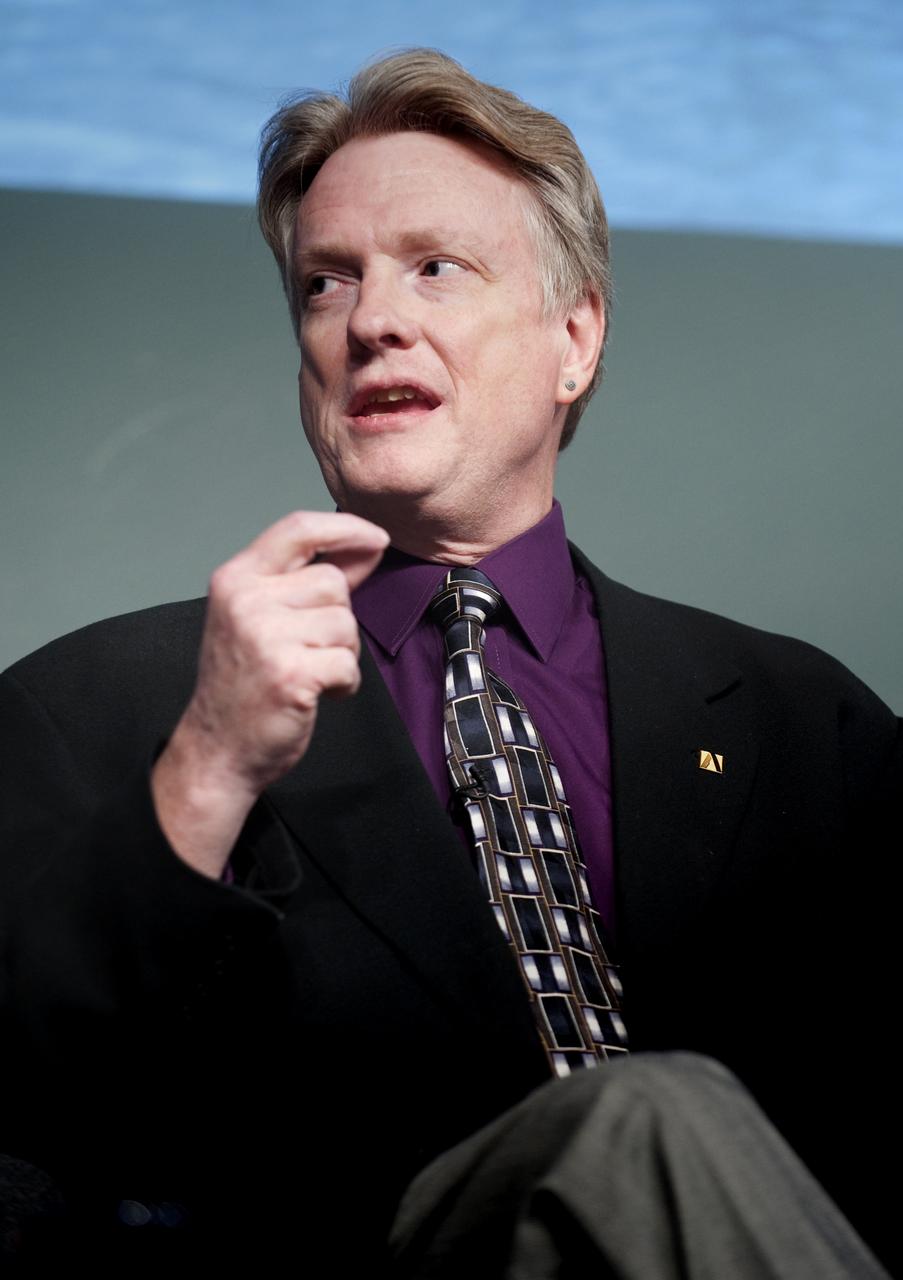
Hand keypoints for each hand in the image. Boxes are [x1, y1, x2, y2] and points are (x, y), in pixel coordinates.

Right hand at [151, 511, 388, 875]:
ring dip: (342, 654)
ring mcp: (266, 636)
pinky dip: (344, 683)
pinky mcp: (290, 673)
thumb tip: (362, 548)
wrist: (218, 749)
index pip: (299, 527)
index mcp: (236, 578)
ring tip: (309, 673)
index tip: (376, 538)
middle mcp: (246, 600)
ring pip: (345, 623)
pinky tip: (317, 693)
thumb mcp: (259, 618)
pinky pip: (348, 663)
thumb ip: (305, 581)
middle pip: (333, 581)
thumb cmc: (244, 683)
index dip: (346, 528)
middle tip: (310, 650)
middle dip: (338, 618)